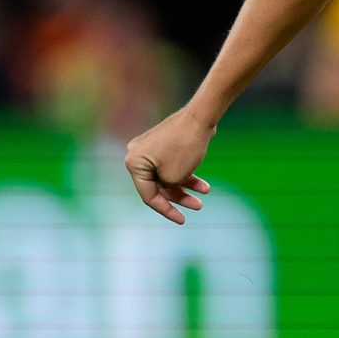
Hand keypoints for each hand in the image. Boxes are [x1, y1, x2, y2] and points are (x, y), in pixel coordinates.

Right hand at [124, 106, 217, 223]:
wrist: (200, 117)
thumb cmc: (185, 147)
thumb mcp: (174, 177)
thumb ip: (167, 187)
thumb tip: (167, 187)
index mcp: (133, 163)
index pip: (148, 195)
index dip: (166, 210)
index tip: (182, 220)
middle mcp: (137, 155)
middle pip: (158, 185)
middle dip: (179, 197)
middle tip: (198, 206)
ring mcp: (150, 148)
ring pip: (168, 175)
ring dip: (185, 187)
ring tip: (205, 192)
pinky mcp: (163, 144)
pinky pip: (172, 165)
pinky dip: (186, 174)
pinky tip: (203, 185)